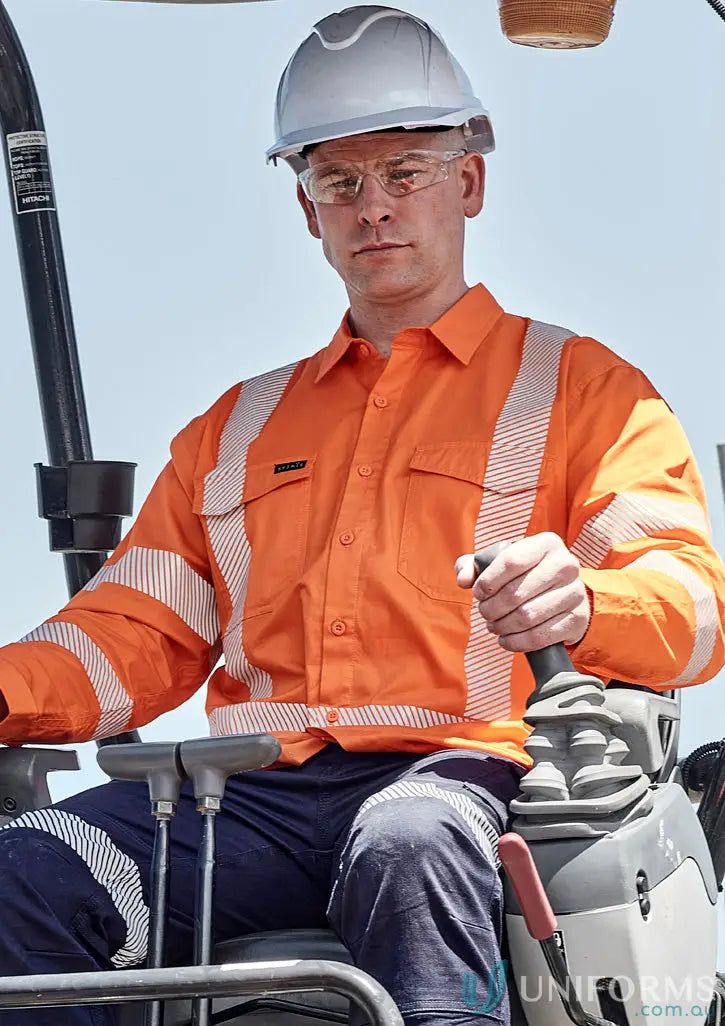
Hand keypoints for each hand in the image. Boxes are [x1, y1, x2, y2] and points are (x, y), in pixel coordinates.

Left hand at [454, 533, 590, 651]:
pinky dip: (516, 642)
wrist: (562, 592)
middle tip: (485, 613)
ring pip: (526, 617)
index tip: (478, 593)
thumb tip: (464, 579)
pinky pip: (540, 636)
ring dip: (502, 626)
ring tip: (494, 625)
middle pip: (515, 593)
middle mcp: (566, 565)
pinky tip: (506, 639)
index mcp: (547, 543)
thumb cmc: (523, 574)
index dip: (487, 582)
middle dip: (491, 608)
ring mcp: (575, 593)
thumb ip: (471, 564)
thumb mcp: (497, 562)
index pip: (510, 562)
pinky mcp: (577, 619)